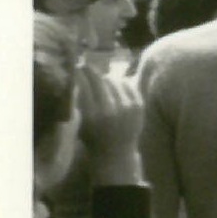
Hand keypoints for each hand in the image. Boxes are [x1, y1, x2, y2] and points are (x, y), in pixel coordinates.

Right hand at [76, 67, 144, 185]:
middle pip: (100, 80)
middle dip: (91, 71)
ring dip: (105, 78)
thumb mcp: (80, 121)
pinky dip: (120, 82)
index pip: (85, 85)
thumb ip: (78, 101)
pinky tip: (114, 86)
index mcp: (92, 115)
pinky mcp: (139, 105)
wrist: (116, 151)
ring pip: (114, 80)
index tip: (76, 67)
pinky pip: (128, 84)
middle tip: (86, 66)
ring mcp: (127, 107)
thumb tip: (77, 75)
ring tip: (100, 80)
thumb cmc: (92, 135)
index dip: (80, 73)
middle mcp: (110, 110)